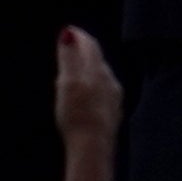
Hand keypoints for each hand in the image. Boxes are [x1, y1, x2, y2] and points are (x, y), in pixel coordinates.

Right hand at [54, 27, 124, 141]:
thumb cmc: (78, 115)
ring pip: (100, 78)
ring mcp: (113, 99)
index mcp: (98, 71)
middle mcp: (110, 82)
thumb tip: (69, 33)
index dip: (80, 36)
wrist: (93, 149)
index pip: (91, 46)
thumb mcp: (68, 82)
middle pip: (97, 60)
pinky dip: (92, 89)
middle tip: (69, 49)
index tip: (70, 31)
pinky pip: (102, 94)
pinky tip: (86, 99)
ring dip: (87, 71)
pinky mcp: (111, 116)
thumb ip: (69, 57)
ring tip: (74, 74)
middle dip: (83, 53)